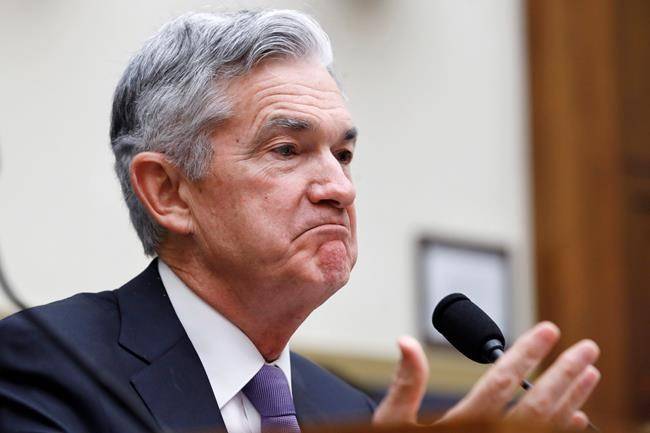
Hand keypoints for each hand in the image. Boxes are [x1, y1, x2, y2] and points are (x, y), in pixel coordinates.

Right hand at [372, 322, 600, 429]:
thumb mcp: (394, 423)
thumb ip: (406, 384)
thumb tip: (406, 342)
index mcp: (464, 425)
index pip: (502, 382)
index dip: (527, 353)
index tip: (548, 331)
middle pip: (537, 404)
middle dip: (565, 373)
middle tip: (587, 349)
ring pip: (548, 426)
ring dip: (573, 399)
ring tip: (591, 373)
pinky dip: (564, 432)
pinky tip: (578, 418)